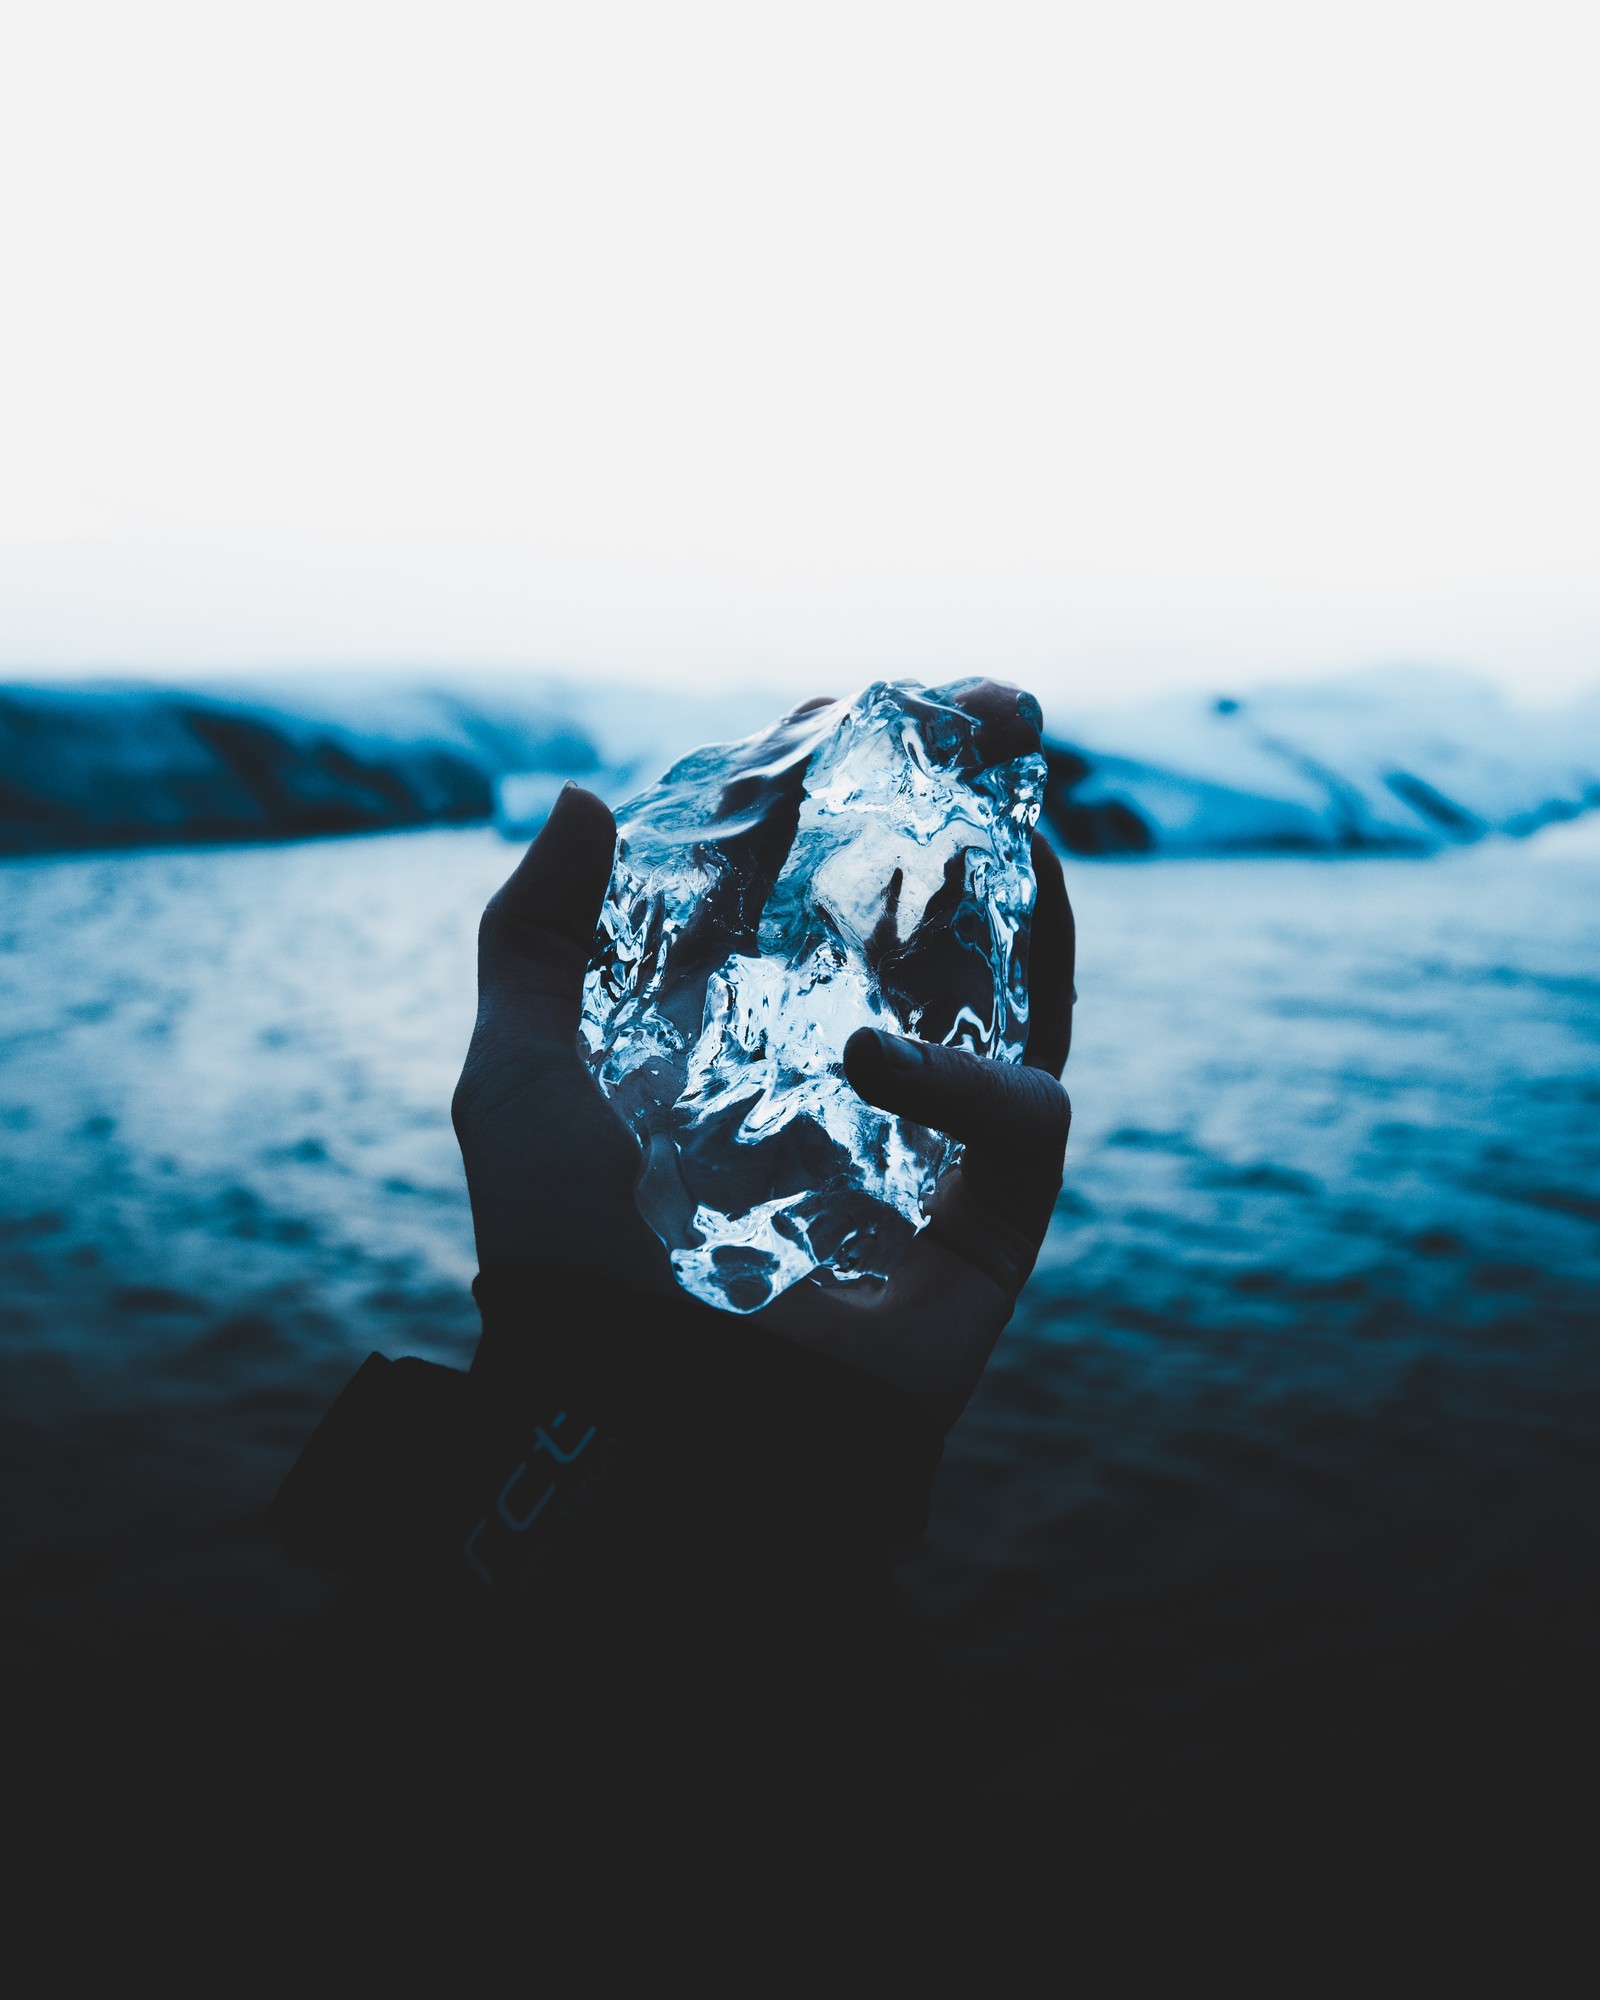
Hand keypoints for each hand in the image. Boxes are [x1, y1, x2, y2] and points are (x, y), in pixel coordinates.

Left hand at [452, 683, 1073, 1425]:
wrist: (636, 1435)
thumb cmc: (559, 1263)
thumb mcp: (513, 1082)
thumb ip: (531, 941)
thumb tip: (588, 797)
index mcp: (736, 1031)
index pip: (805, 882)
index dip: (840, 785)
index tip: (866, 702)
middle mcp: (834, 1071)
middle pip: (929, 912)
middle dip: (970, 809)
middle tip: (1004, 714)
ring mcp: (917, 1143)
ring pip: (1011, 993)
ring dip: (1025, 897)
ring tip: (1016, 822)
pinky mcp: (982, 1224)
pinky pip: (1025, 1122)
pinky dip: (974, 1080)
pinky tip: (875, 1058)